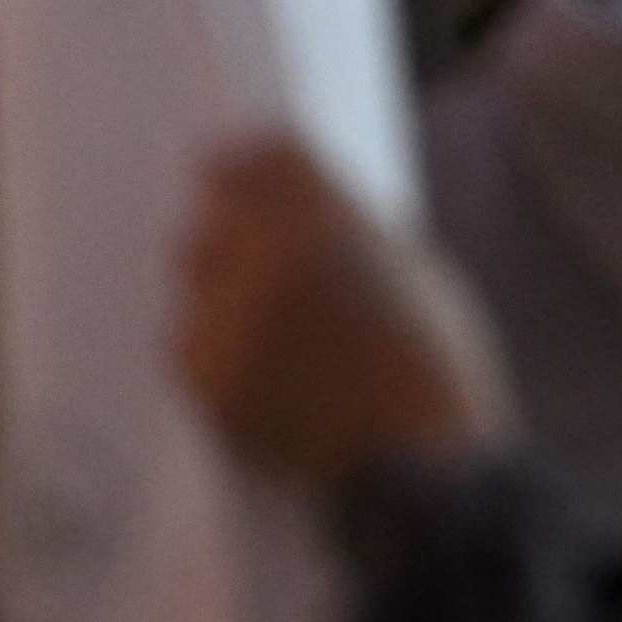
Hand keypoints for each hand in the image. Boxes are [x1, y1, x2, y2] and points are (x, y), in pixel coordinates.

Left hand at [177, 136, 516, 491]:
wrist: (420, 464)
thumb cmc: (436, 361)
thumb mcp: (416, 268)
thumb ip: (353, 227)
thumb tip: (303, 198)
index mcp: (327, 222)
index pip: (259, 156)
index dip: (252, 161)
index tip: (241, 169)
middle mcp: (265, 262)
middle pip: (216, 215)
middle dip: (233, 227)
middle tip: (257, 251)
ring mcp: (228, 325)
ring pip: (194, 277)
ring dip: (219, 286)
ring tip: (264, 317)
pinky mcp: (205, 382)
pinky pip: (185, 341)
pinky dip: (214, 344)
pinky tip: (259, 364)